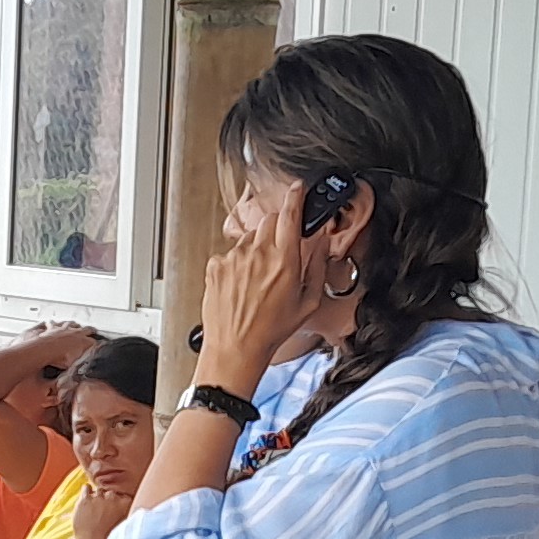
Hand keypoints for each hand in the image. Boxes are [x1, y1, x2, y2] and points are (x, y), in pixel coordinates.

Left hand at [71, 471, 131, 538]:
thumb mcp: (128, 524)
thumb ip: (130, 512)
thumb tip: (132, 506)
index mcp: (126, 502)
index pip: (123, 495)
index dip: (118, 501)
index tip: (115, 509)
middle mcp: (113, 497)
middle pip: (111, 492)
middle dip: (108, 499)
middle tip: (104, 511)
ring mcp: (99, 498)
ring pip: (99, 490)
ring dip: (97, 497)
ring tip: (94, 509)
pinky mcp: (85, 500)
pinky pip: (86, 488)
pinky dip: (86, 492)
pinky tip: (86, 501)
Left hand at [201, 177, 331, 390]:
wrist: (235, 349)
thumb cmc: (270, 332)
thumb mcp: (308, 302)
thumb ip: (318, 266)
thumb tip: (321, 244)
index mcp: (285, 259)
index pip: (290, 213)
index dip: (295, 196)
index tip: (297, 189)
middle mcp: (258, 254)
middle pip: (269, 221)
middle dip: (277, 228)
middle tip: (281, 251)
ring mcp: (234, 258)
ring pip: (249, 238)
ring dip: (257, 249)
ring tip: (259, 280)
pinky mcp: (216, 266)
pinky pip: (230, 254)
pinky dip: (237, 264)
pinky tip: (242, 286)